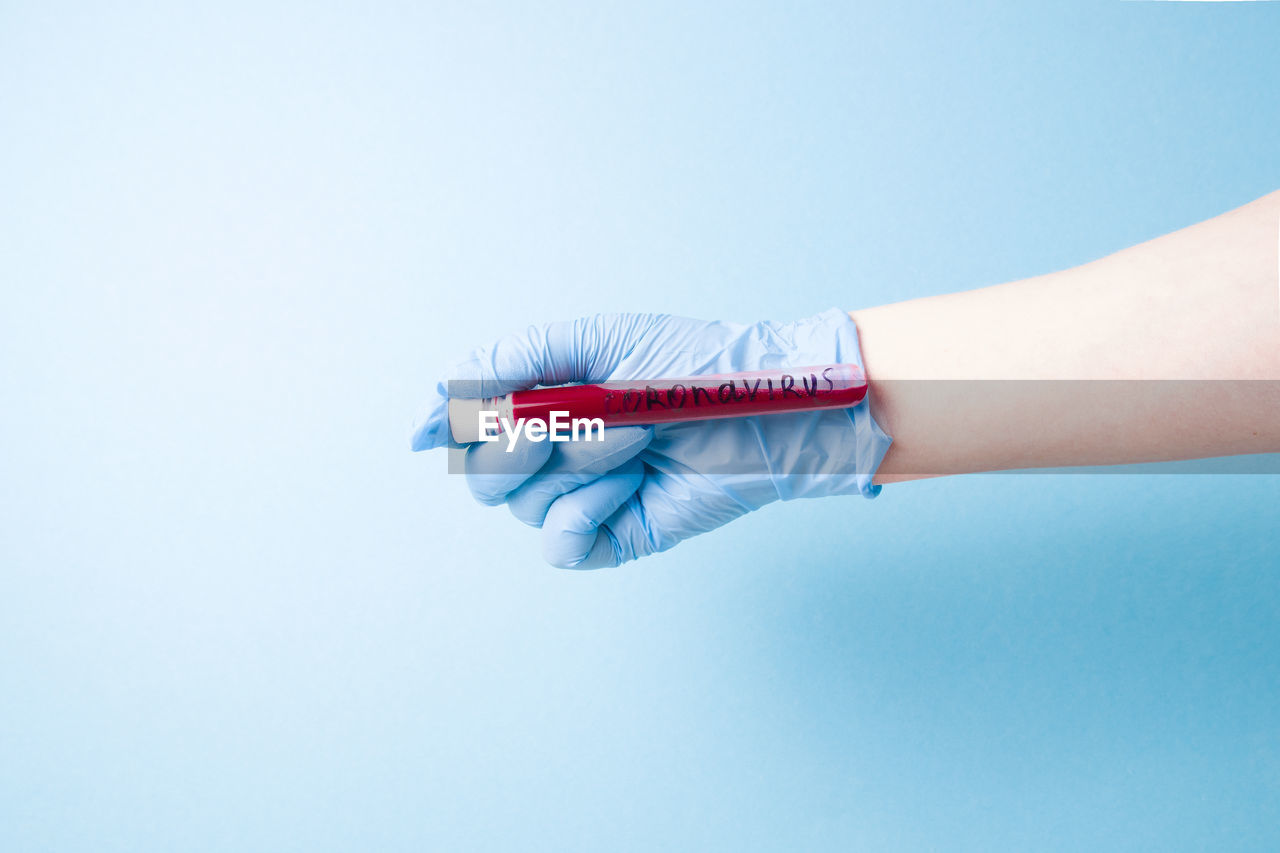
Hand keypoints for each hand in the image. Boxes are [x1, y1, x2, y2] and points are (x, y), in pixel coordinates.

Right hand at [410, 309, 890, 568]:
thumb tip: (436, 404)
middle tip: (583, 416)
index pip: (464, 426)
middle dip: (523, 442)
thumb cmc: (689, 363)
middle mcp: (553, 456)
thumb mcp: (594, 342)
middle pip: (481, 474)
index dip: (449, 424)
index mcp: (542, 404)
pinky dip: (587, 512)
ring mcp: (581, 498)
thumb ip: (512, 361)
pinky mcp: (611, 536)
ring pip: (523, 503)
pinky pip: (559, 543)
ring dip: (581, 463)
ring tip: (639, 440)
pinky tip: (630, 487)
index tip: (444, 423)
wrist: (765, 407)